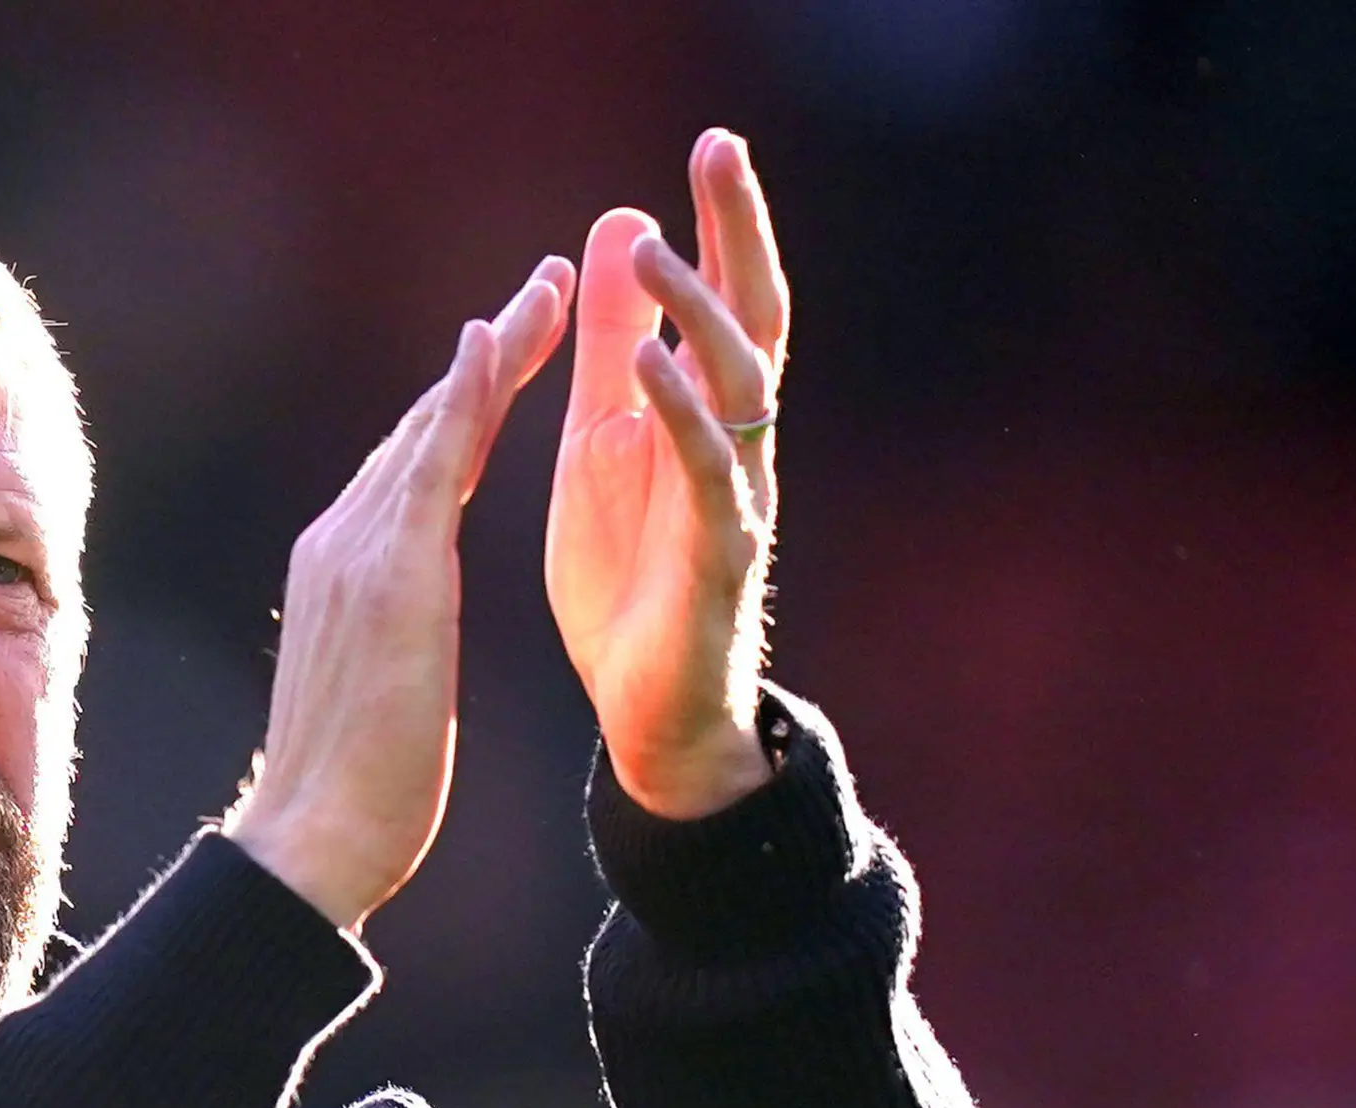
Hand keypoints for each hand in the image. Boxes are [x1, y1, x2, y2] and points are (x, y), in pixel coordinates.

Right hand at [228, 259, 572, 927]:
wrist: (313, 838)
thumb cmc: (350, 790)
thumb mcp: (375, 688)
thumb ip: (386, 638)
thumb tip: (399, 636)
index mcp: (342, 569)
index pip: (412, 466)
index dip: (463, 403)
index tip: (507, 351)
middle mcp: (341, 541)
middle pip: (423, 426)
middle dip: (487, 356)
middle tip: (546, 287)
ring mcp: (356, 550)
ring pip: (433, 425)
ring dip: (493, 350)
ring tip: (549, 289)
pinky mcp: (388, 573)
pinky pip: (431, 462)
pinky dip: (463, 395)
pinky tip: (495, 339)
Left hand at [546, 128, 792, 818]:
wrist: (651, 716)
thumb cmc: (633, 577)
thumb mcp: (601, 438)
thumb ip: (609, 341)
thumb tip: (616, 225)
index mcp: (707, 413)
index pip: (728, 297)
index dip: (723, 223)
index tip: (711, 142)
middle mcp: (738, 444)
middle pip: (755, 317)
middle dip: (739, 233)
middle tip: (717, 151)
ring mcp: (736, 498)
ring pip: (739, 386)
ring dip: (697, 312)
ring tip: (651, 250)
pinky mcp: (718, 559)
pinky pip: (709, 474)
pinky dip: (680, 413)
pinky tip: (646, 364)